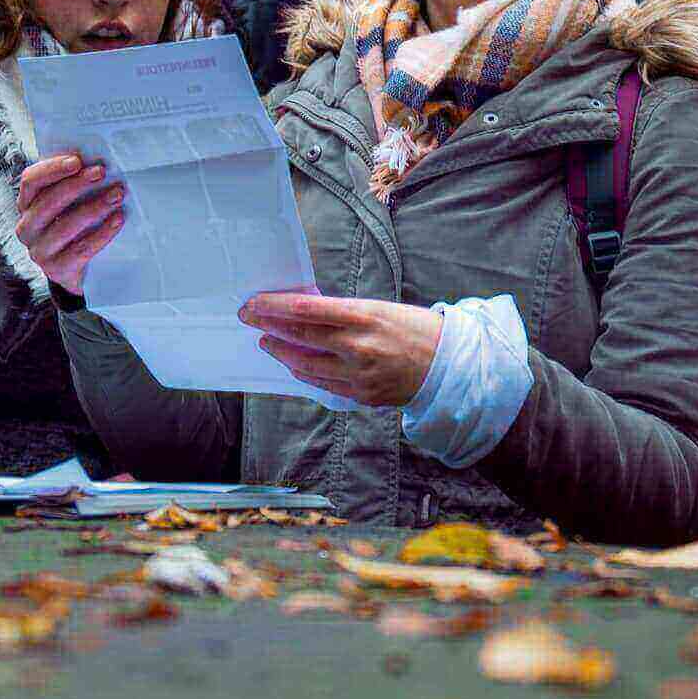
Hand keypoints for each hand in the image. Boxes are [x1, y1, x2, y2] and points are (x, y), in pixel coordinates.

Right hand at [14, 152, 123, 294]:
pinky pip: (81, 249)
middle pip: (48, 201)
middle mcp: (27, 228)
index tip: (78, 160)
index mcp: (26, 205)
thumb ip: (71, 183)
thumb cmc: (75, 227)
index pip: (30, 181)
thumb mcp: (68, 204)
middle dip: (77, 184)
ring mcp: (40, 251)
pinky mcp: (57, 270)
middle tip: (102, 172)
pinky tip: (117, 220)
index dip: (52, 169)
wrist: (78, 270)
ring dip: (94, 207)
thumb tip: (94, 159)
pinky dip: (102, 233)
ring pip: (65, 226)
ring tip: (116, 195)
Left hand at [238, 293, 442, 406]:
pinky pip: (322, 385)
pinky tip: (294, 364)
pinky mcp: (361, 395)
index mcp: (364, 317)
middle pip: (300, 337)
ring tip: (268, 341)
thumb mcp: (379, 309)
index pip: (307, 309)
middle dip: (269, 326)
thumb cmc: (414, 329)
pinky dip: (304, 373)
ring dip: (282, 352)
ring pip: (305, 365)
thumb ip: (342, 313)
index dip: (275, 306)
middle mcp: (358, 347)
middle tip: (250, 318)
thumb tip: (304, 311)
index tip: (255, 303)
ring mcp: (359, 375)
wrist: (448, 366)